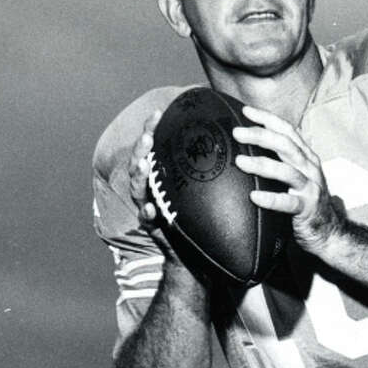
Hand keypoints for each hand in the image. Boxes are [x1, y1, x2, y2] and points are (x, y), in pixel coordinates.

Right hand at [129, 114, 203, 290]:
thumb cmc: (203, 218)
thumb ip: (209, 168)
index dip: (152, 130)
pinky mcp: (154, 227)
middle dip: (141, 148)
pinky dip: (148, 212)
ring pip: (137, 188)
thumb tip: (230, 138)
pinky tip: (152, 206)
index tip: (158, 113)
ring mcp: (149, 208)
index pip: (153, 149)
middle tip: (148, 136)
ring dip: (139, 175)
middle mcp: (152, 190)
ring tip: (145, 163)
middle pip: (139, 164)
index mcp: (163, 177)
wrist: (198, 254)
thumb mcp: (204, 190)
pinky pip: (147, 219)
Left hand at [232, 106, 346, 257]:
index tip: (246, 111)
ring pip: (287, 171)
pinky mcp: (308, 209)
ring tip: (240, 162)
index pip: (287, 131)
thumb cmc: (306, 202)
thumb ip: (281, 161)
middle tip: (238, 133)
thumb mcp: (296, 176)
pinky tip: (254, 196)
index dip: (267, 118)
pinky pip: (289, 202)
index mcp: (306, 157)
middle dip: (261, 135)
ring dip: (262, 164)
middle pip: (286, 145)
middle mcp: (310, 168)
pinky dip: (271, 199)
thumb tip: (249, 148)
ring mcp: (311, 188)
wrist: (329, 232)